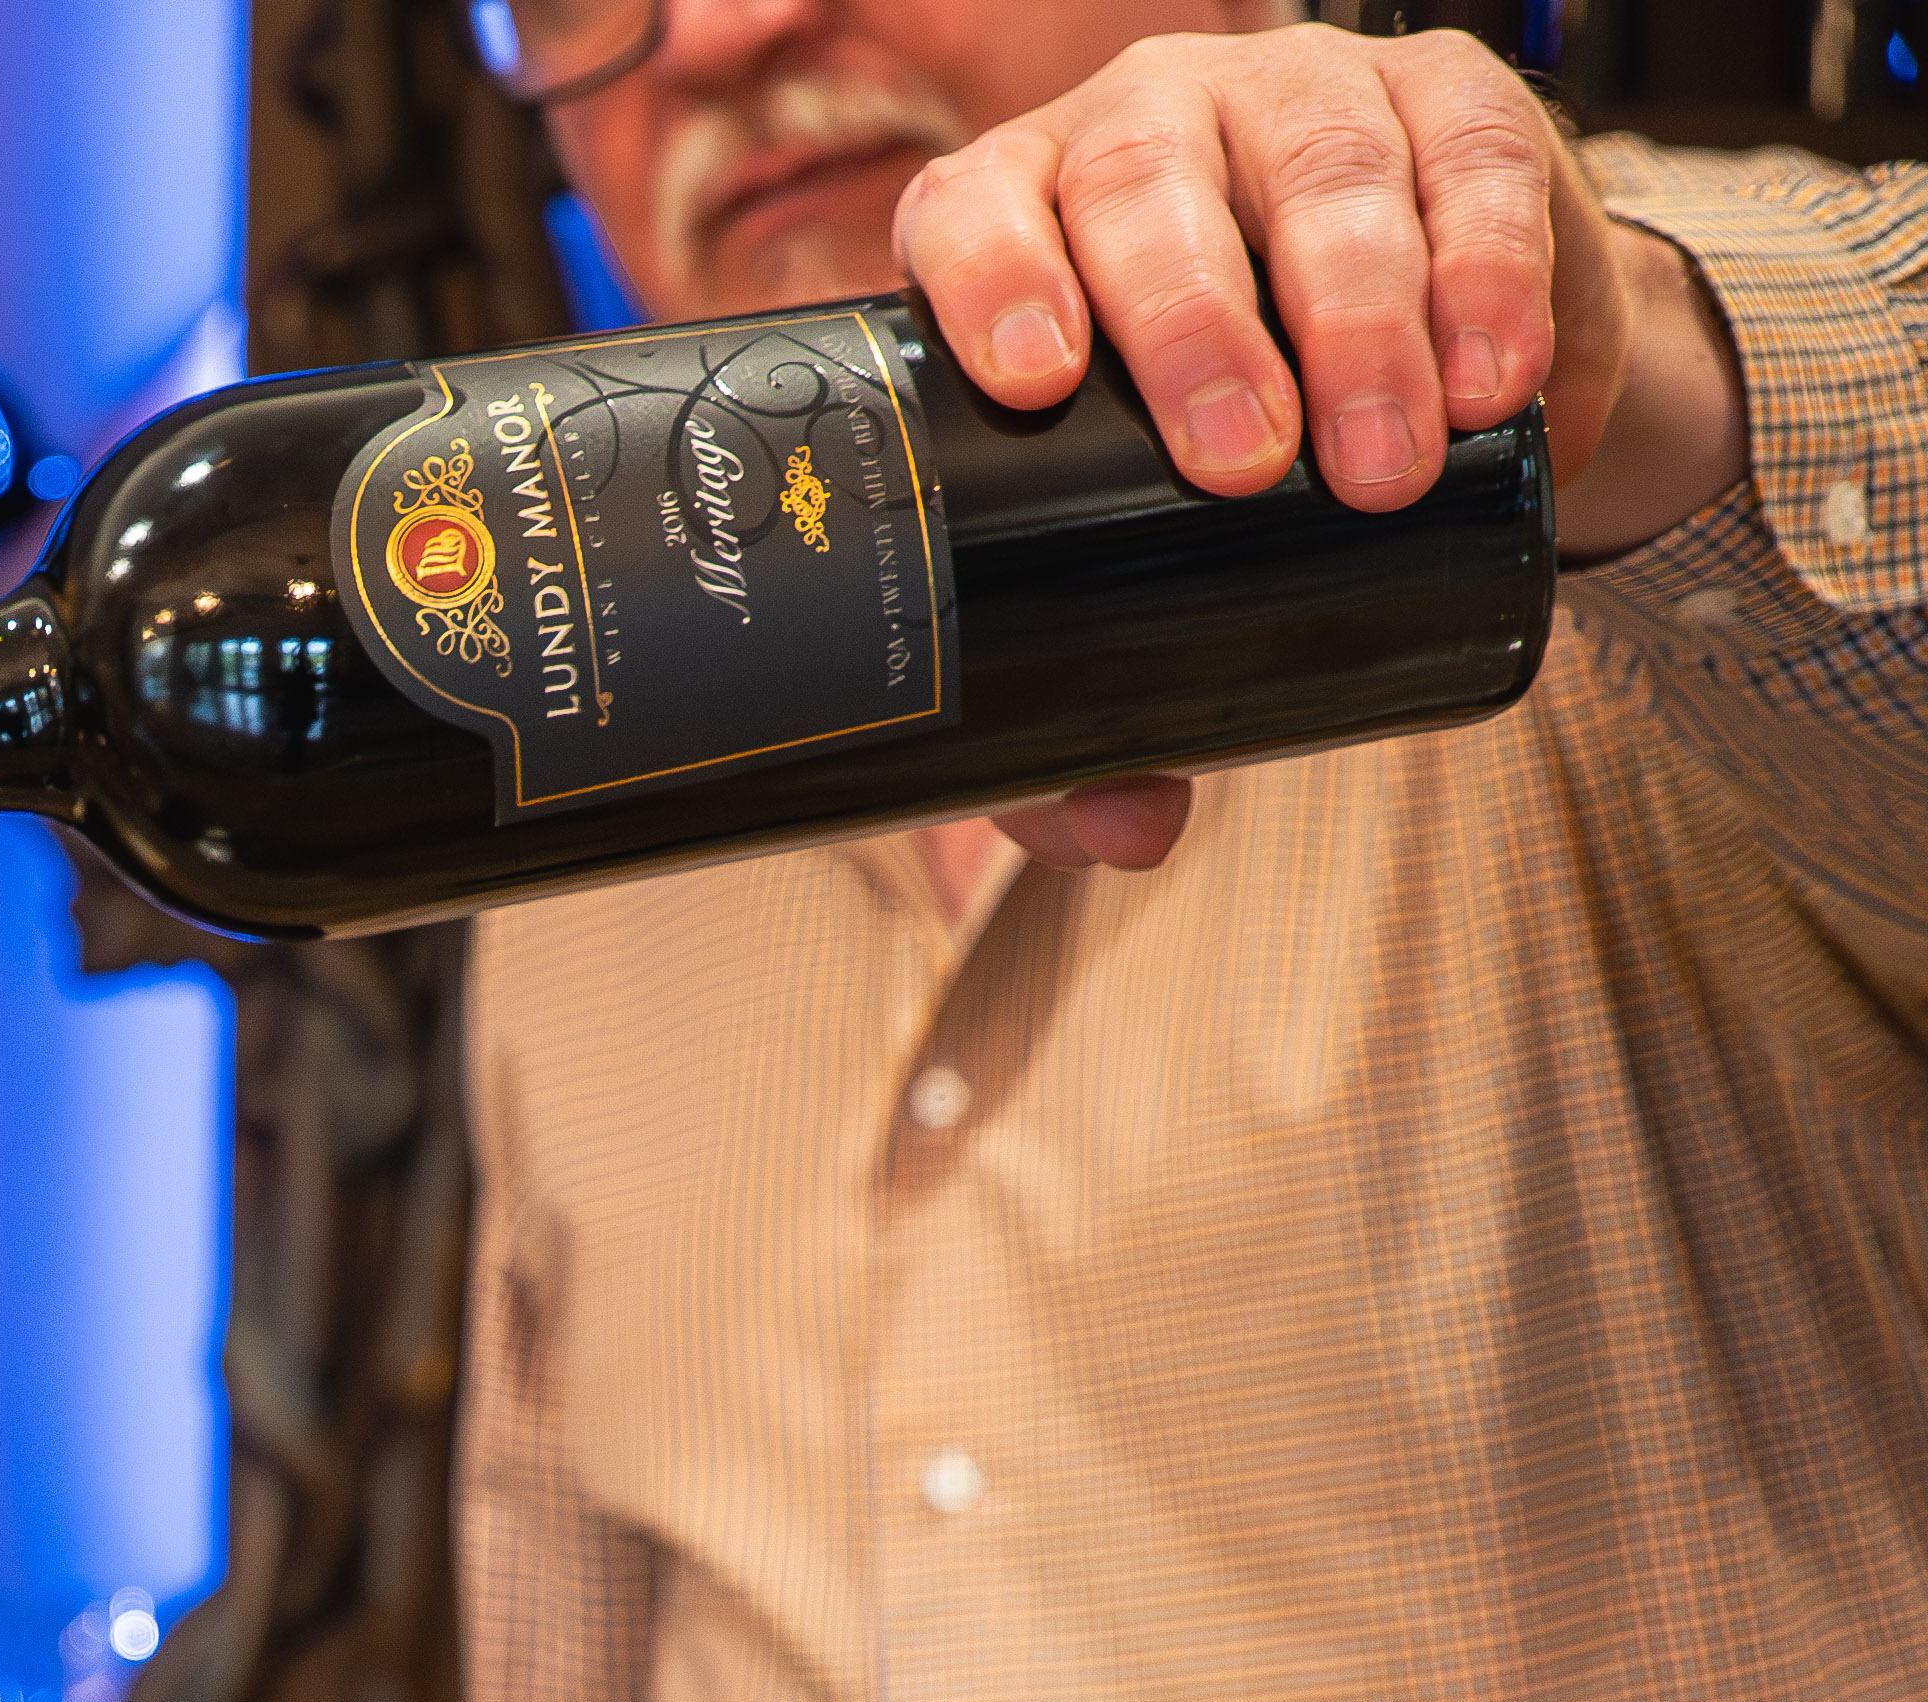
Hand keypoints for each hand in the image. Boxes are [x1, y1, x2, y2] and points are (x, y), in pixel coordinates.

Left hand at [887, 22, 1747, 874]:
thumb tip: (1125, 832)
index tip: (1033, 380)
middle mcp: (1139, 129)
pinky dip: (1490, 271)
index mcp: (1018, 218)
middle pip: (1145, 189)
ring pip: (1315, 174)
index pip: (972, 214)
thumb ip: (1096, 709)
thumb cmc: (1204, 476)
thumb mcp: (1139, 573)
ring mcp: (1293, 100)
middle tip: (1244, 468)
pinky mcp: (1446, 98)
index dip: (994, 278)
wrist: (1417, 358)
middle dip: (1197, 328)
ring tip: (1389, 467)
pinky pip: (1471, 156)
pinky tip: (1500, 380)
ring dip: (1356, 320)